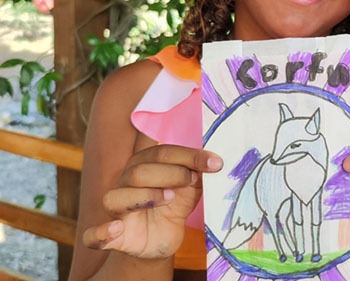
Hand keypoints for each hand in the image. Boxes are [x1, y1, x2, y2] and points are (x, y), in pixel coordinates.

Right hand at [81, 144, 221, 258]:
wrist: (164, 238)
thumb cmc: (174, 205)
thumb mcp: (190, 186)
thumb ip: (198, 171)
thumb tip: (215, 161)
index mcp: (142, 165)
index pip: (160, 153)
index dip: (188, 155)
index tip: (214, 163)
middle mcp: (125, 184)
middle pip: (138, 171)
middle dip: (170, 173)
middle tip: (191, 179)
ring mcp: (117, 210)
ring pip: (117, 197)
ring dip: (144, 196)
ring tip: (169, 198)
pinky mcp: (113, 237)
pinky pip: (93, 235)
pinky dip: (101, 232)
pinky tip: (116, 228)